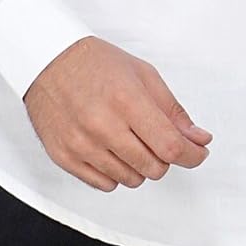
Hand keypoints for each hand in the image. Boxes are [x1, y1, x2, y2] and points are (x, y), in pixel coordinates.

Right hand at [22, 36, 214, 191]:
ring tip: (129, 138)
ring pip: (131, 179)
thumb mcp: (143, 74)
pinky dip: (115, 172)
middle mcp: (102, 126)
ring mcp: (81, 145)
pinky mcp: (64, 157)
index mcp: (126, 100)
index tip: (198, 153)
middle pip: (153, 168)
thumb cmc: (95, 63)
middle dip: (165, 157)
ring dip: (139, 165)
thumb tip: (198, 139)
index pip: (170, 146)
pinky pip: (105, 184)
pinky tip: (111, 148)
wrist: (47, 60)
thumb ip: (173, 111)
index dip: (192, 155)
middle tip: (156, 137)